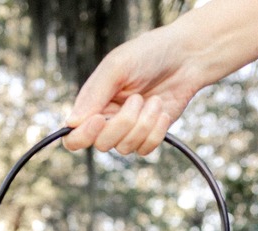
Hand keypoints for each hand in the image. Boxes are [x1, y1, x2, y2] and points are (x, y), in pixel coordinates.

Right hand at [63, 19, 201, 155]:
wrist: (185, 57)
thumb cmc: (148, 54)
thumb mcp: (117, 66)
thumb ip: (94, 94)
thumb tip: (72, 123)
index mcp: (93, 102)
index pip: (73, 135)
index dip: (83, 136)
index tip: (99, 120)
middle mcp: (107, 119)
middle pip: (102, 144)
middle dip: (123, 124)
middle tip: (137, 98)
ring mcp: (128, 130)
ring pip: (125, 148)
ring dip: (143, 124)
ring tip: (153, 100)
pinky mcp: (148, 136)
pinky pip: (144, 149)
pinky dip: (155, 132)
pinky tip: (161, 111)